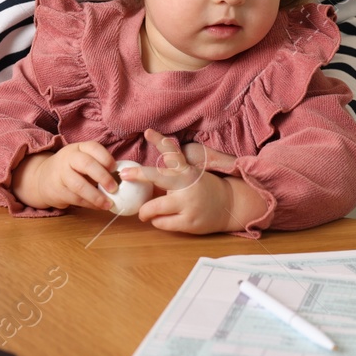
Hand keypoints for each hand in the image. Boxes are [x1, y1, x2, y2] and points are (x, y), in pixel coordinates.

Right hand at [11, 141, 118, 211]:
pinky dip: (89, 204)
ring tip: (109, 204)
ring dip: (96, 196)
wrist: (43, 178)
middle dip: (102, 177)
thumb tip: (124, 177)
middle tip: (115, 189)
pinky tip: (98, 207)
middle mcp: (68, 158)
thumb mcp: (82, 160)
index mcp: (79, 148)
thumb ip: (99, 165)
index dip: (106, 158)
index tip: (116, 170)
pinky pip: (75, 198)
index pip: (93, 147)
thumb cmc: (72, 169)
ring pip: (79, 185)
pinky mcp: (58, 190)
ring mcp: (61, 174)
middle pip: (86, 164)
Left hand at [123, 132, 256, 234]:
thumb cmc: (201, 190)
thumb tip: (141, 178)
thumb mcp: (189, 176)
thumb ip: (170, 176)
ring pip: (153, 207)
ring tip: (144, 214)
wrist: (230, 206)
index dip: (159, 141)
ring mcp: (187, 203)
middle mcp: (186, 185)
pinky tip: (161, 220)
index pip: (172, 153)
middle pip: (157, 178)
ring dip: (145, 212)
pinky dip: (156, 222)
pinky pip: (161, 223)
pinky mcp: (189, 221)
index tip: (147, 131)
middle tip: (125, 174)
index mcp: (186, 171)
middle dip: (139, 174)